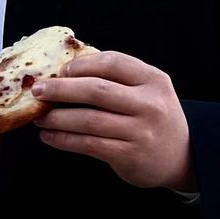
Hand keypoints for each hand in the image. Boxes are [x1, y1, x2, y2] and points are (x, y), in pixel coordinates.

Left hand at [34, 52, 196, 192]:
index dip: (81, 65)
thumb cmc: (152, 117)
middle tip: (37, 90)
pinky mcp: (130, 154)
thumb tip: (63, 71)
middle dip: (60, 89)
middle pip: (96, 90)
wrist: (182, 156)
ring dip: (57, 118)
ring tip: (40, 117)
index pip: (112, 62)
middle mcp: (150, 104)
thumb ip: (116, 79)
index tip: (60, 71)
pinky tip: (50, 137)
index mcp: (153, 79)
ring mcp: (141, 131)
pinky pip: (89, 144)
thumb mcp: (146, 90)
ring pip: (89, 119)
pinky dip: (64, 140)